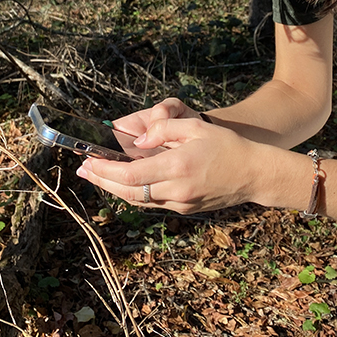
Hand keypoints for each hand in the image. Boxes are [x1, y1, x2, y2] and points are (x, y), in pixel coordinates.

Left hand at [77, 110, 260, 214]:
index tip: (88, 161)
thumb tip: (137, 141)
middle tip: (82, 170)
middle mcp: (175, 190)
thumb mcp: (195, 127)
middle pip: (127, 192)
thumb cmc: (226, 146)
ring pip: (137, 200)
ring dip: (114, 189)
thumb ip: (163, 129)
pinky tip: (124, 182)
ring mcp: (180, 204)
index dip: (104, 171)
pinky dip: (134, 193)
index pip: (130, 175)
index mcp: (177, 167)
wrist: (254, 174)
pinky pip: (152, 202)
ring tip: (96, 176)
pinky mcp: (184, 209)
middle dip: (102, 181)